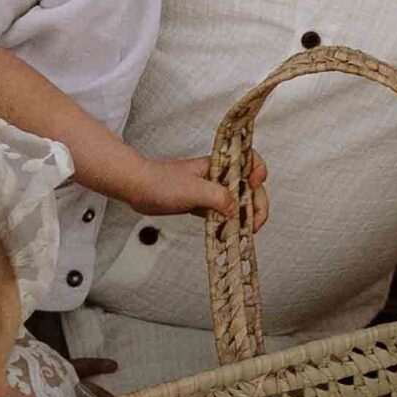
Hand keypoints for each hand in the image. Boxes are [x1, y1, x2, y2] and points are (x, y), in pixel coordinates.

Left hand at [121, 152, 269, 227]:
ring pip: (237, 202)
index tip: (255, 187)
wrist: (138, 188)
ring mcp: (211, 191)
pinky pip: (222, 214)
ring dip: (244, 217)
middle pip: (249, 188)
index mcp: (220, 166)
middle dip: (256, 205)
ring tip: (245, 232)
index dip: (259, 173)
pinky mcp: (202, 204)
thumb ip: (219, 197)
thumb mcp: (194, 189)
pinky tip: (228, 235)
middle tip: (255, 224)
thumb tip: (236, 210)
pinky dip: (228, 224)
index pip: (250, 161)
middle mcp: (219, 177)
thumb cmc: (162, 182)